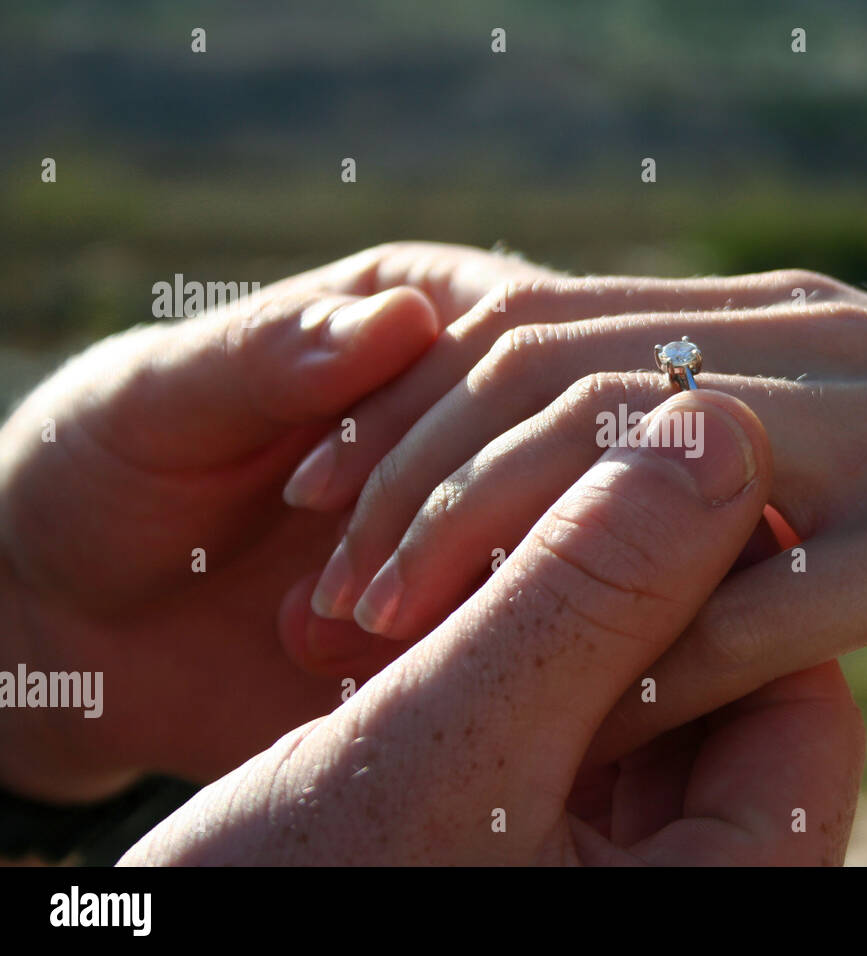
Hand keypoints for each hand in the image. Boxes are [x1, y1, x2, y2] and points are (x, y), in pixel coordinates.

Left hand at [0, 242, 548, 799]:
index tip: (307, 502)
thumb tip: (404, 321)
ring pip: (578, 540)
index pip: (510, 341)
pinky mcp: (499, 606)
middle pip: (568, 441)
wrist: (91, 621)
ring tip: (341, 647)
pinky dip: (489, 659)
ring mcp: (507, 512)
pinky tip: (388, 679)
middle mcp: (491, 403)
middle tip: (345, 605)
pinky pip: (544, 628)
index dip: (438, 423)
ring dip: (477, 599)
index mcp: (428, 310)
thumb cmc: (111, 470)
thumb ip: (267, 354)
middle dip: (462, 525)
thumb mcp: (158, 396)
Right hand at [119, 392, 864, 864]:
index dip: (724, 569)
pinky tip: (421, 627)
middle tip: (524, 502)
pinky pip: (569, 730)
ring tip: (445, 571)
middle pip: (721, 693)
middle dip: (622, 590)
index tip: (634, 470)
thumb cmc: (287, 900)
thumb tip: (720, 428)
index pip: (800, 701)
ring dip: (550, 614)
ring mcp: (617, 876)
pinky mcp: (541, 850)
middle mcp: (690, 890)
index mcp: (722, 897)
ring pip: (637, 700)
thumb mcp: (441, 747)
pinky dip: (509, 664)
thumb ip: (588, 593)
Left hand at [287, 266, 866, 766]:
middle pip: (552, 378)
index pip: (542, 325)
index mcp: (778, 322)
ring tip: (397, 639)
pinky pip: (779, 602)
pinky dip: (666, 665)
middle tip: (323, 584)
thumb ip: (741, 446)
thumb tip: (615, 485)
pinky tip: (584, 728)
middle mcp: (812, 349)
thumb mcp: (864, 440)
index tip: (319, 493)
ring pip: (641, 467)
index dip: (410, 405)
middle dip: (413, 478)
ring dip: (502, 555)